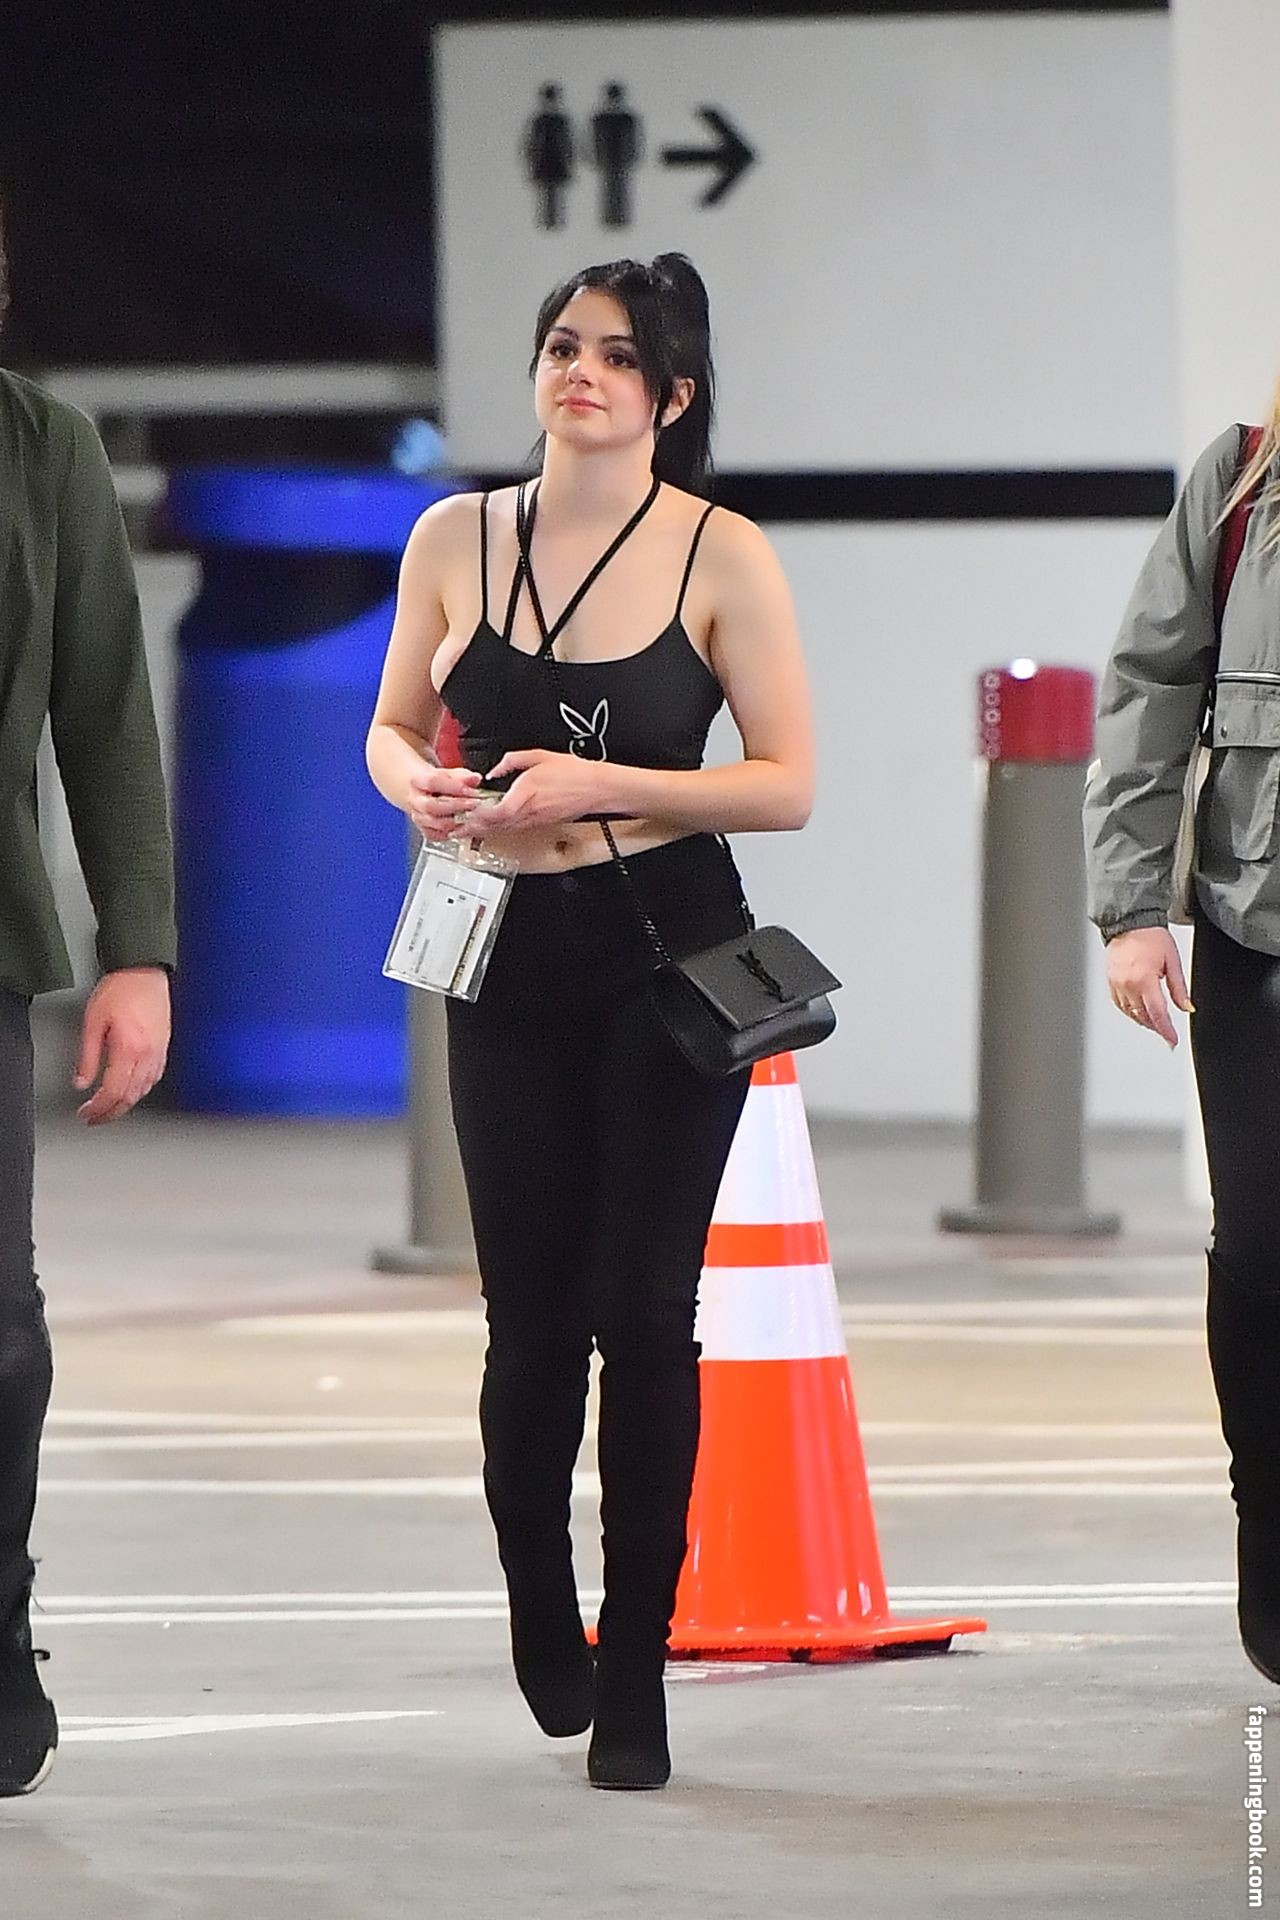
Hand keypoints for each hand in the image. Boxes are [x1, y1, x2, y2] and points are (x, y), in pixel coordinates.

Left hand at [74, 967, 170, 1124]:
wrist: (143, 971)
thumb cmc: (120, 989)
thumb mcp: (93, 1021)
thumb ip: (87, 1056)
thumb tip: (81, 1081)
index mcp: (129, 1049)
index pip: (113, 1092)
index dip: (98, 1108)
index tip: (86, 1114)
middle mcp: (148, 1054)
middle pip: (130, 1097)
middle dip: (111, 1112)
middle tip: (95, 1118)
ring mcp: (159, 1051)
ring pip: (144, 1090)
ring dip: (126, 1103)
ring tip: (110, 1107)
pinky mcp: (164, 1046)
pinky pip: (154, 1077)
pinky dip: (141, 1090)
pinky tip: (132, 1089)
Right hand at [406, 763, 482, 840]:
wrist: (425, 794)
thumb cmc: (438, 783)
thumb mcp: (450, 774)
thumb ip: (463, 776)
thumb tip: (475, 779)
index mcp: (417, 782)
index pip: (432, 782)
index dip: (453, 786)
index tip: (470, 790)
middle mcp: (415, 801)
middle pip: (432, 806)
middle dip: (456, 805)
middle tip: (474, 804)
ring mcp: (419, 817)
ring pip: (436, 823)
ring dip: (456, 820)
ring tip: (472, 815)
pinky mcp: (426, 831)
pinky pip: (439, 835)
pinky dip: (453, 832)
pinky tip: (464, 826)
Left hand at [464, 750, 612, 834]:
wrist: (597, 788)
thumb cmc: (574, 773)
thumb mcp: (539, 756)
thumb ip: (512, 761)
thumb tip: (495, 770)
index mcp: (527, 792)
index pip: (498, 811)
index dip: (480, 815)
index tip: (466, 812)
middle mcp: (530, 810)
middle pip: (496, 825)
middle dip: (474, 828)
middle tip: (456, 829)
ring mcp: (536, 819)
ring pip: (504, 829)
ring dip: (484, 832)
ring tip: (466, 832)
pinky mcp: (541, 822)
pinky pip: (515, 828)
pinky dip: (499, 830)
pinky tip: (491, 828)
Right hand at [1105, 928, 1193, 1048]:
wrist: (1131, 923)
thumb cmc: (1151, 937)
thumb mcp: (1173, 962)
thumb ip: (1179, 988)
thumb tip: (1187, 1007)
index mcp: (1145, 979)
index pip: (1157, 1013)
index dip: (1166, 1030)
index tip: (1172, 1041)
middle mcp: (1128, 984)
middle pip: (1143, 1016)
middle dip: (1156, 1027)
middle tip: (1167, 1032)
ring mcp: (1117, 984)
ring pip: (1130, 1013)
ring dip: (1143, 1020)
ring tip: (1155, 1022)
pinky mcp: (1110, 982)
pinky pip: (1120, 1004)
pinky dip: (1130, 1011)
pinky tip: (1138, 1011)